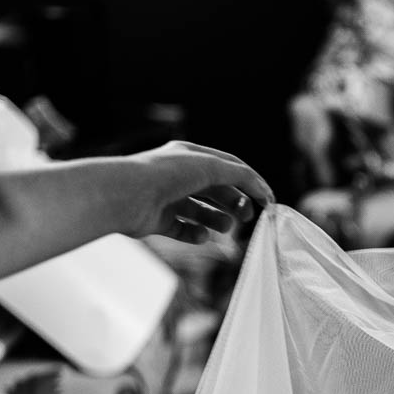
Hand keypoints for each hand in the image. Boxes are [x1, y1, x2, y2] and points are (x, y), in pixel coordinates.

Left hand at [123, 141, 276, 242]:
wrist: (126, 195)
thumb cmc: (167, 174)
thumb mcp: (209, 166)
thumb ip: (239, 175)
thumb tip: (259, 187)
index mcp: (190, 156)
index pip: (228, 167)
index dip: (250, 183)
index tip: (267, 200)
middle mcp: (178, 175)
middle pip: (216, 190)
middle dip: (235, 203)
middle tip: (248, 217)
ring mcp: (168, 198)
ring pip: (201, 211)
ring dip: (218, 219)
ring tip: (226, 227)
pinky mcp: (158, 220)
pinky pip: (183, 229)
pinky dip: (196, 234)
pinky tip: (203, 237)